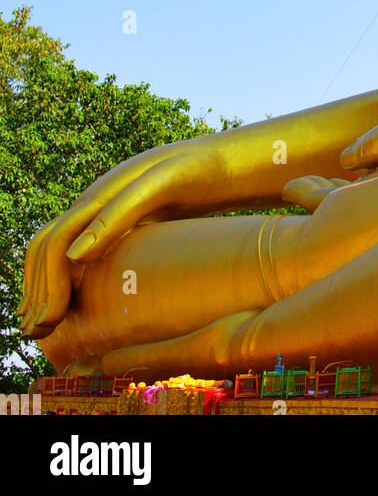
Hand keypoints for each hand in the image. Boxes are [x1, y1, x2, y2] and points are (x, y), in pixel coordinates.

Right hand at [19, 134, 227, 338]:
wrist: (222, 161)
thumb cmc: (198, 171)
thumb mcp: (162, 186)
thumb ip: (119, 214)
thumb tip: (74, 254)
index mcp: (99, 195)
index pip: (54, 244)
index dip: (47, 286)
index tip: (49, 324)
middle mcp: (95, 200)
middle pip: (47, 247)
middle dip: (37, 289)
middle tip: (37, 333)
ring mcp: (106, 209)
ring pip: (59, 249)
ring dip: (45, 286)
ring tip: (43, 325)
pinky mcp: (121, 219)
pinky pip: (80, 249)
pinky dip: (66, 276)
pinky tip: (69, 300)